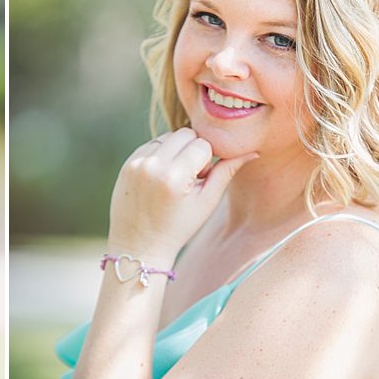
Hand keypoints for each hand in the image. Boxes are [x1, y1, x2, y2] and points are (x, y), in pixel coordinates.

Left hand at [106, 128, 257, 264]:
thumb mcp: (206, 203)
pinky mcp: (127, 164)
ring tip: (174, 178)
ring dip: (176, 151)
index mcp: (174, 177)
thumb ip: (226, 173)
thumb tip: (251, 151)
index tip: (201, 179)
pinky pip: (151, 145)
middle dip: (192, 150)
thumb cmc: (178, 228)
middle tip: (190, 177)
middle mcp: (152, 166)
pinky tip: (160, 179)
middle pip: (184, 133)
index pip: (202, 145)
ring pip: (167, 136)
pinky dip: (160, 155)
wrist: (139, 245)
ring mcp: (136, 164)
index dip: (206, 161)